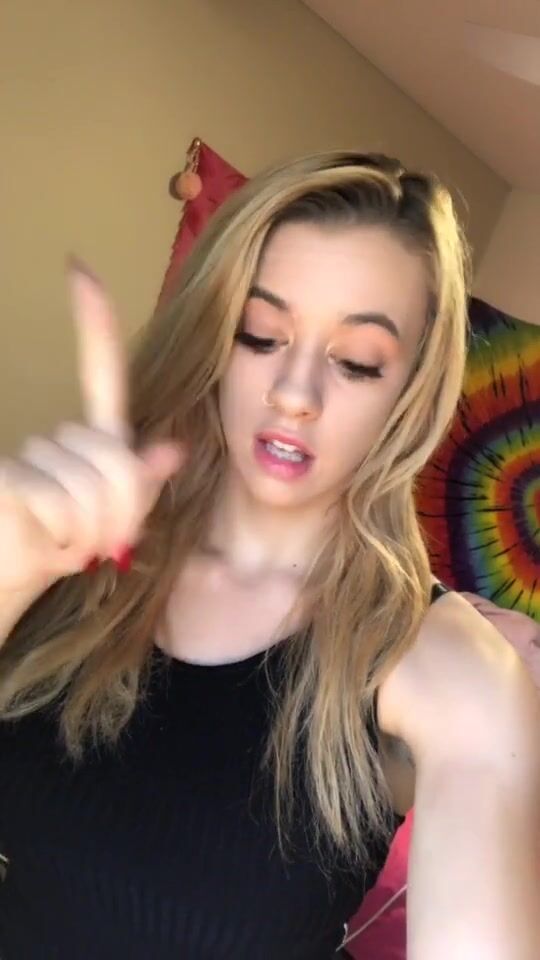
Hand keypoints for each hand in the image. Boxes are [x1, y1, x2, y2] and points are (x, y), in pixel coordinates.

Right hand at [0, 259, 183, 598]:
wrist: (7, 582)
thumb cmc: (60, 550)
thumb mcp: (111, 525)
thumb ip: (138, 487)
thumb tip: (171, 451)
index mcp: (87, 442)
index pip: (99, 375)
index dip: (94, 323)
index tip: (79, 267)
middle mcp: (53, 440)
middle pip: (118, 459)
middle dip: (119, 512)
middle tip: (95, 542)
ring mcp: (25, 457)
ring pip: (92, 487)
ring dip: (90, 532)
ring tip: (67, 544)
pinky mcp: (5, 481)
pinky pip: (61, 504)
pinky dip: (63, 539)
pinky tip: (45, 545)